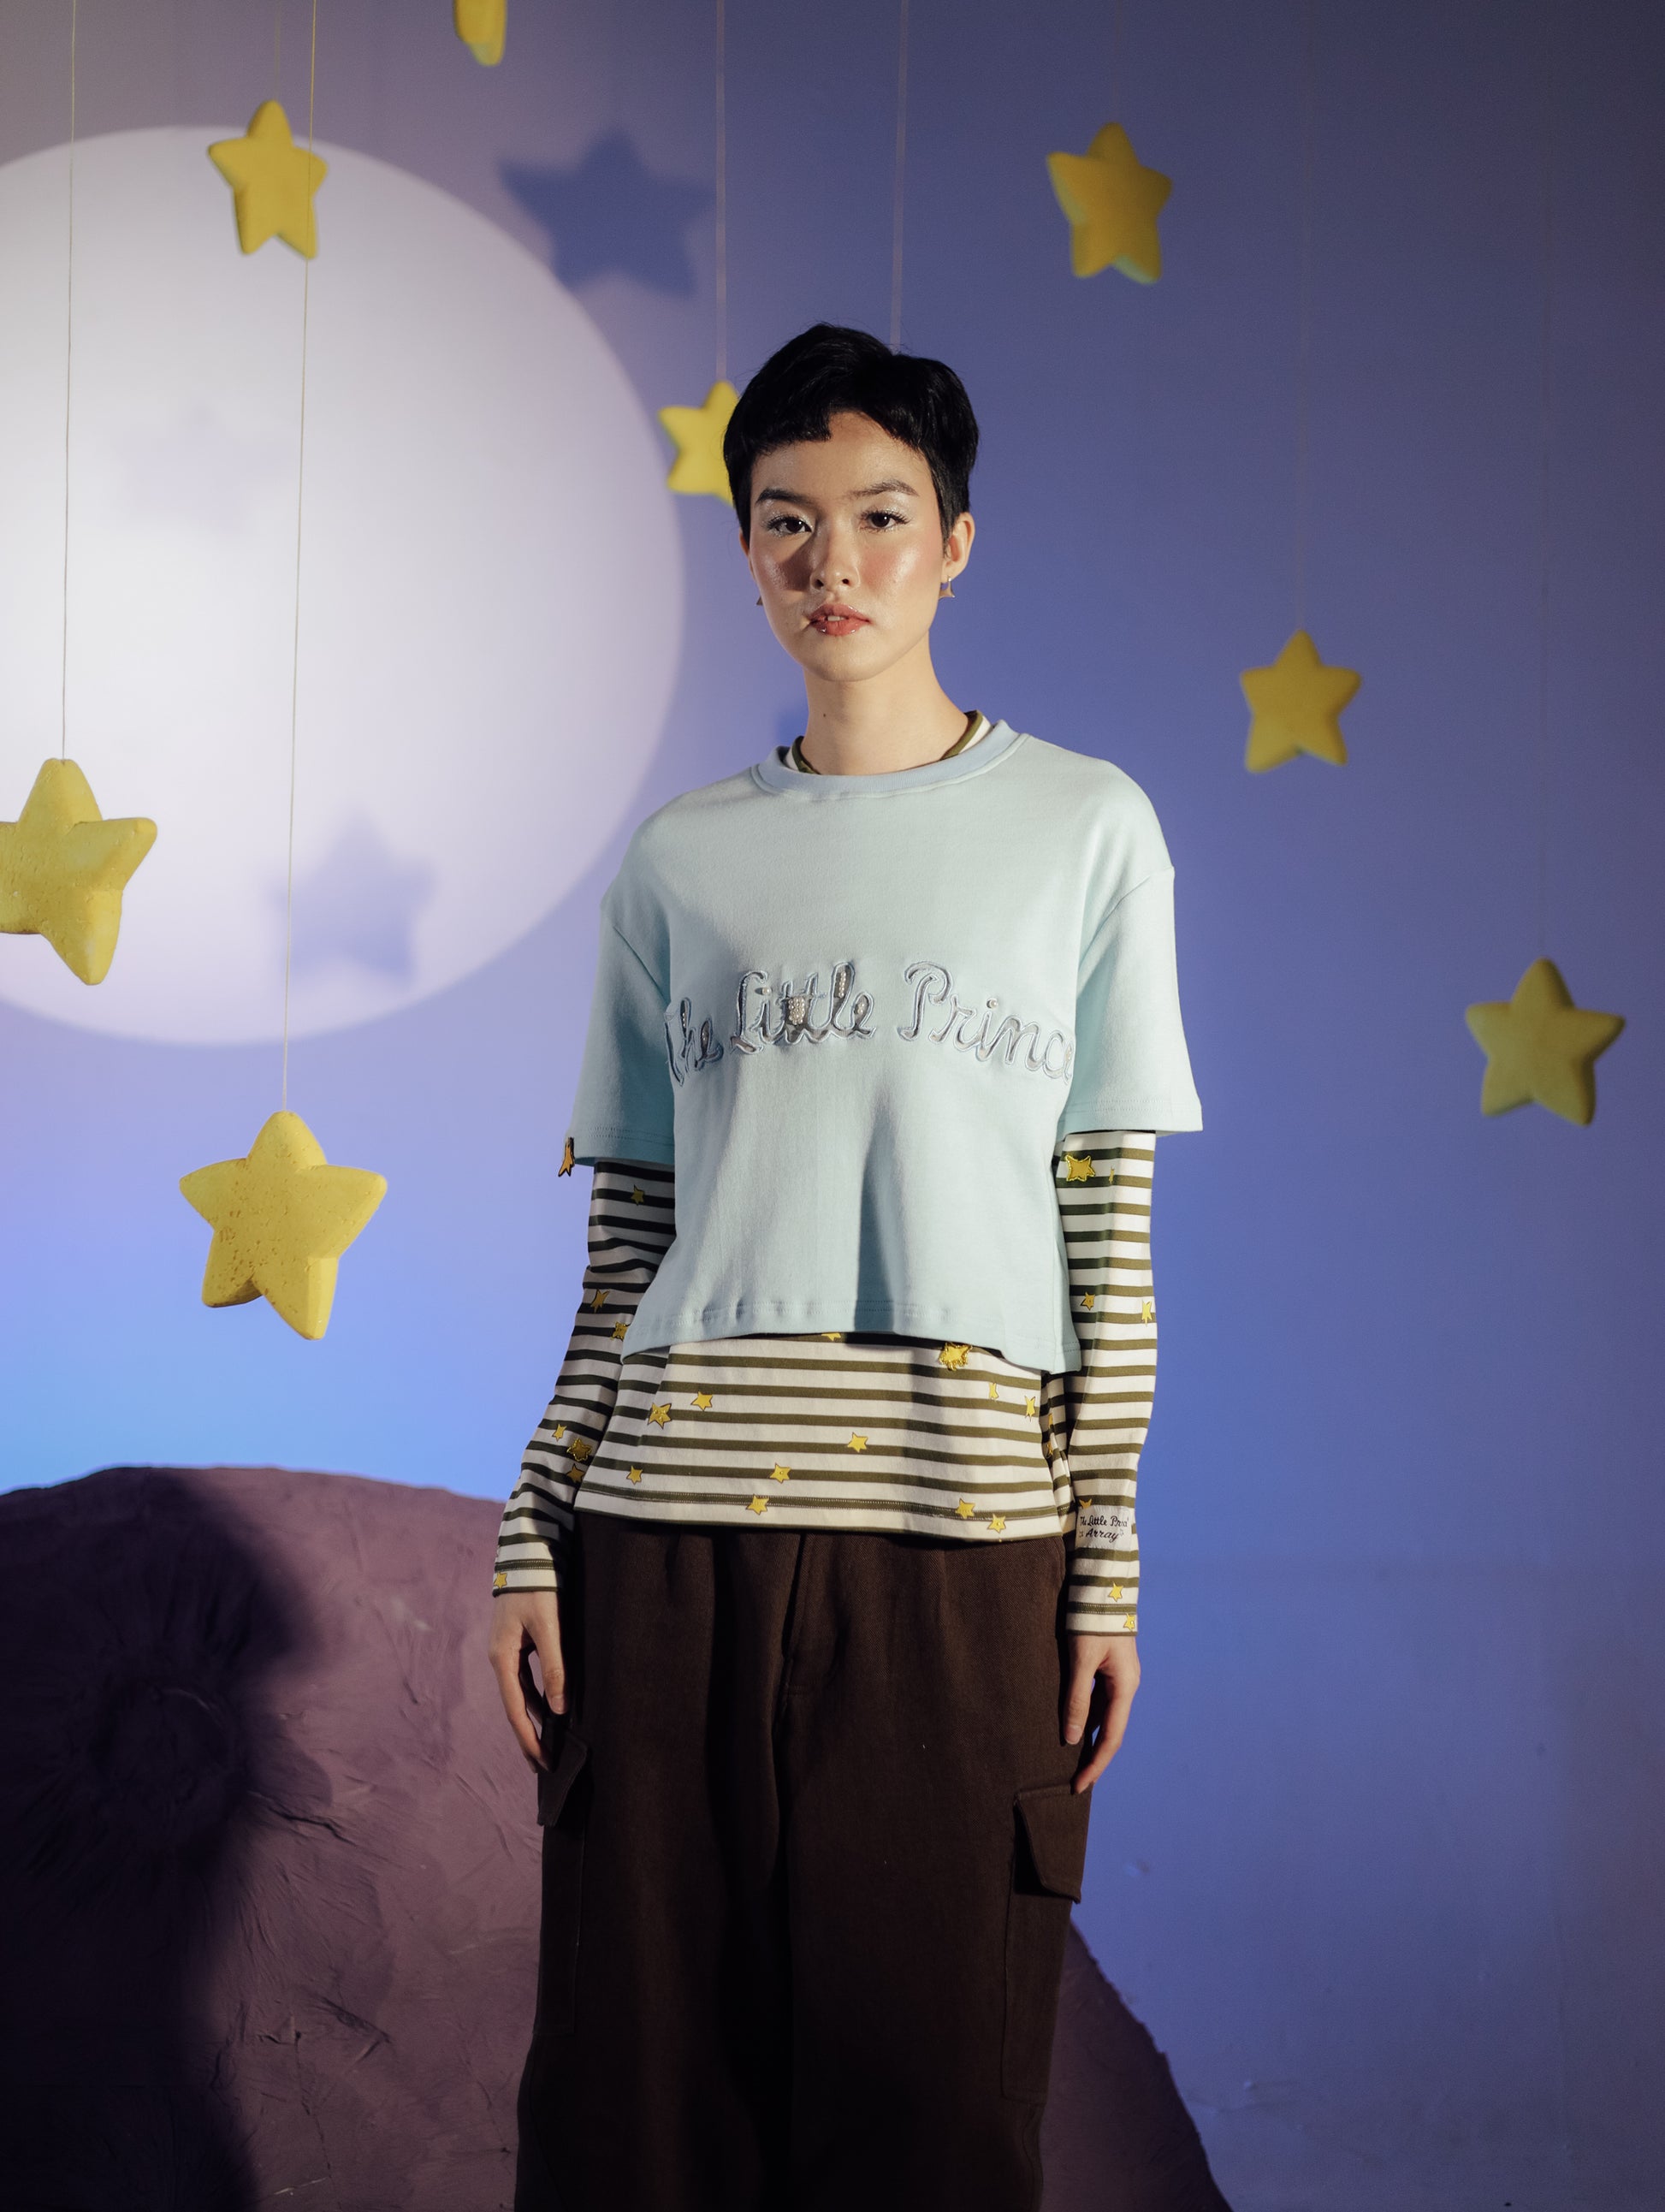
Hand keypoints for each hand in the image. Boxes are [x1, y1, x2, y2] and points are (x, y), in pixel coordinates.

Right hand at [488, 1587, 565, 1770]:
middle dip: (528, 1736)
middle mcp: (501, 1659)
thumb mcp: (549, 1627)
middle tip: (544, 1765)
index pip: (515, 1709)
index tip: (542, 1761)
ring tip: (548, 1744)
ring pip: (520, 1694)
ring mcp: (508, 1651)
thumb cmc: (538, 1589)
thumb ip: (554, 1666)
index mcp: (503, 1658)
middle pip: (514, 1707)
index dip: (528, 1737)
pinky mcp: (518, 1643)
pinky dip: (537, 1697)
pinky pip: (526, 1680)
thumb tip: (559, 1708)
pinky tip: (550, 1709)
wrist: (528, 1555)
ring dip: (534, 1719)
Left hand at [1063, 1632, 1139, 1793]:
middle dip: (1094, 1758)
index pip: (1110, 1737)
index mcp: (1124, 1686)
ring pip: (1104, 1718)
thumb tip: (1071, 1738)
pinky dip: (1087, 1720)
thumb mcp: (1081, 1659)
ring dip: (1090, 1740)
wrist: (1102, 1584)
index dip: (1095, 1763)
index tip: (1079, 1785)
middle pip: (1110, 1731)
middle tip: (1075, 1783)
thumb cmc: (1092, 1619)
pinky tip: (1074, 1730)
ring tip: (1073, 1764)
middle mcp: (1125, 1686)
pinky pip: (1098, 1702)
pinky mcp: (1107, 1669)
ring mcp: (1118, 1678)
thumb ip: (1076, 1698)